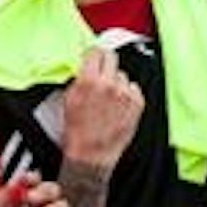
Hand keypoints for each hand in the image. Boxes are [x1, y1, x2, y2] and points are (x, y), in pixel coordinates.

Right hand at [63, 46, 145, 168]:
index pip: (96, 51)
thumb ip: (78, 79)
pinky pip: (134, 88)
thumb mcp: (69, 100)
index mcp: (89, 81)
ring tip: (108, 98)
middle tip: (101, 73)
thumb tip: (85, 65)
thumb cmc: (78, 132)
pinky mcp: (137, 103)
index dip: (93, 55)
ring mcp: (125, 94)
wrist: (92, 155)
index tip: (93, 57)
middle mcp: (109, 85)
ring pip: (123, 75)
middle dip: (105, 63)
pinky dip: (127, 94)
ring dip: (116, 82)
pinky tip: (118, 106)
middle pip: (112, 57)